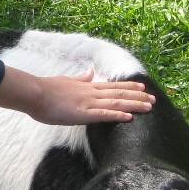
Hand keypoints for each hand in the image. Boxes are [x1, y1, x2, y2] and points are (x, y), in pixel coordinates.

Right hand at [0, 66, 155, 125]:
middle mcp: (91, 93)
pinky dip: (117, 115)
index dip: (129, 88)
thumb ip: (79, 78)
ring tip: (149, 107)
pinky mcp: (82, 113)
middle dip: (138, 97)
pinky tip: (129, 117)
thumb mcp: (65, 80)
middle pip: (119, 94)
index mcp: (87, 87)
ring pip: (116, 103)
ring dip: (134, 105)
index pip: (112, 87)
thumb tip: (89, 72)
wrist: (34, 93)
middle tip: (154, 99)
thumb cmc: (46, 89)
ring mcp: (88, 103)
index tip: (143, 88)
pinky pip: (103, 114)